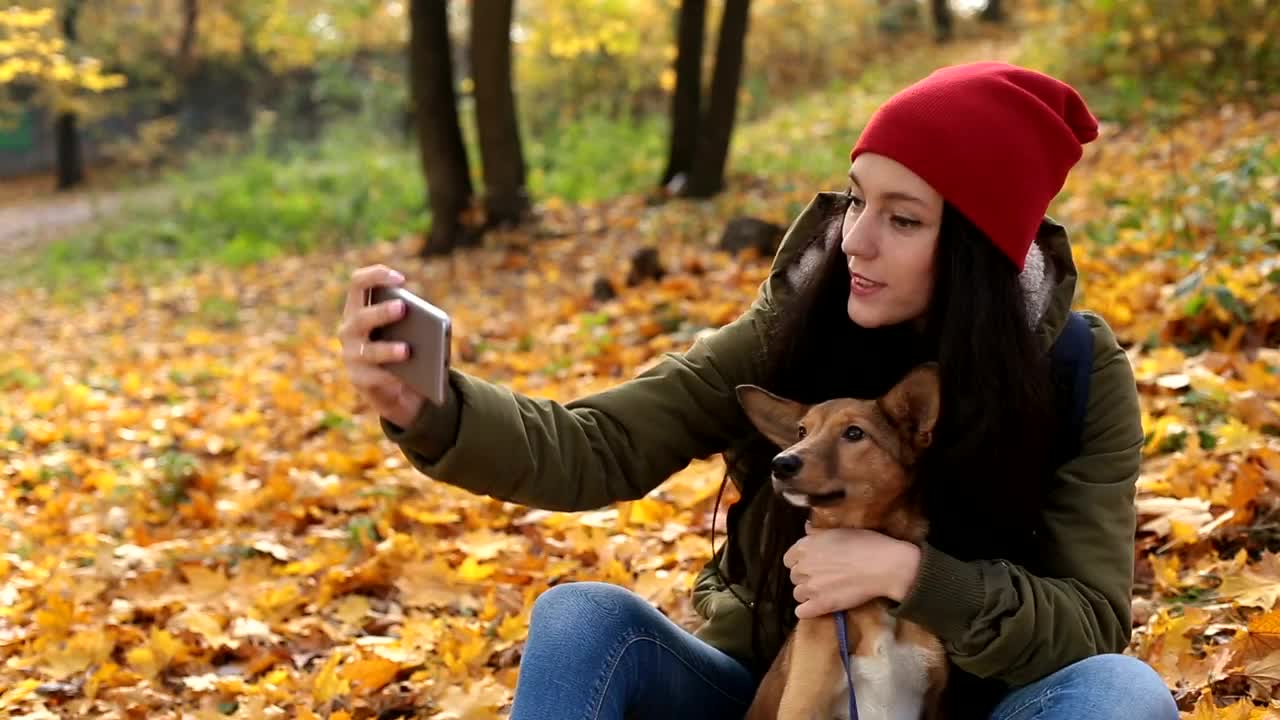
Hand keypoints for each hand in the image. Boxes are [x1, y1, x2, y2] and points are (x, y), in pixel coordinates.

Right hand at [339, 264, 426, 427]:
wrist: (392, 386)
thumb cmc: (399, 345)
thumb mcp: (406, 329)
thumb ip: (412, 322)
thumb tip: (427, 326)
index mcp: (358, 308)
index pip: (358, 283)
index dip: (376, 276)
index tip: (400, 279)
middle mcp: (349, 329)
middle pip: (361, 317)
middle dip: (382, 312)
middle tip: (402, 308)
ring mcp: (350, 354)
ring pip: (368, 350)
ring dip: (387, 349)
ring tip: (406, 350)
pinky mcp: (357, 378)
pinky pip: (372, 377)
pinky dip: (388, 377)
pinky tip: (402, 377)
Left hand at [782, 524, 920, 618]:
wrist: (884, 566)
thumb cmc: (866, 544)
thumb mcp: (840, 531)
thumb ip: (818, 533)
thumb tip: (806, 528)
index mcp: (806, 546)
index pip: (789, 559)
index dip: (800, 562)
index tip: (813, 564)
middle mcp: (804, 566)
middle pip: (794, 576)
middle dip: (806, 578)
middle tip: (823, 578)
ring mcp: (811, 587)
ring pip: (798, 594)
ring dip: (808, 594)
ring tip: (824, 592)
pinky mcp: (821, 604)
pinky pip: (802, 612)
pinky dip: (808, 610)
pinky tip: (818, 607)